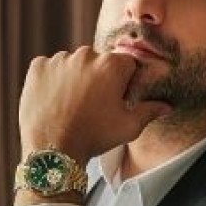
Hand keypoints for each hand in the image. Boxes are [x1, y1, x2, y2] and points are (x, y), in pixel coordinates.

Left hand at [18, 46, 172, 164]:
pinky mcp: (38, 67)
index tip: (115, 98)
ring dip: (74, 77)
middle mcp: (86, 55)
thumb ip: (150, 111)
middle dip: (97, 78)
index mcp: (112, 65)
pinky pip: (48, 67)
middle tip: (92, 105)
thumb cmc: (94, 138)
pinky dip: (51, 79)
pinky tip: (54, 100)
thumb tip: (167, 106)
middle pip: (97, 61)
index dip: (122, 82)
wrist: (53, 150)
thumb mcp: (128, 127)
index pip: (125, 64)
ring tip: (71, 104)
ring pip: (72, 64)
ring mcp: (59, 60)